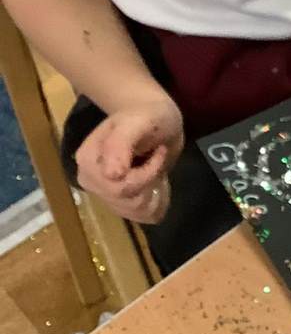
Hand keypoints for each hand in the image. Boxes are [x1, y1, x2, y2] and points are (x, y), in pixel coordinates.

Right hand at [75, 94, 184, 224]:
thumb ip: (121, 143)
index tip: (159, 150)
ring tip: (157, 168)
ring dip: (156, 192)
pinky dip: (157, 202)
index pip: (120, 186)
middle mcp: (90, 181)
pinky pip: (141, 216)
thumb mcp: (138, 121)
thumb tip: (111, 175)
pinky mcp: (118, 203)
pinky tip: (158, 183)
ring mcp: (103, 194)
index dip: (148, 172)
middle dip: (152, 182)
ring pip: (136, 212)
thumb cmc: (147, 116)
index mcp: (88, 160)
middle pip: (129, 202)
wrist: (153, 119)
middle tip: (158, 157)